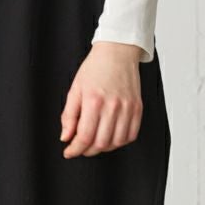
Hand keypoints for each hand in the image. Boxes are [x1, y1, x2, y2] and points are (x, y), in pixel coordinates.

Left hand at [59, 41, 144, 157]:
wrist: (117, 52)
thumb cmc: (95, 68)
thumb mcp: (75, 89)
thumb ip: (69, 116)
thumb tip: (66, 137)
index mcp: (94, 101)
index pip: (84, 136)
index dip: (75, 149)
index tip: (69, 152)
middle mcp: (112, 106)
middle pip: (101, 143)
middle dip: (87, 151)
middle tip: (80, 147)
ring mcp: (127, 108)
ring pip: (116, 142)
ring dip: (103, 148)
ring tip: (95, 142)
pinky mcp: (137, 108)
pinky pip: (131, 135)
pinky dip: (120, 141)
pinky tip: (110, 137)